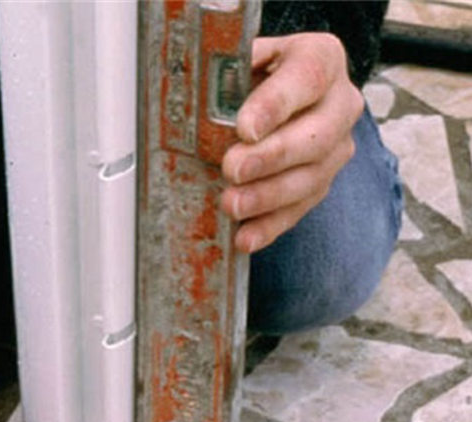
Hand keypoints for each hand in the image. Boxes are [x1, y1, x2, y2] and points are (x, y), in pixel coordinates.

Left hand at [221, 33, 364, 252]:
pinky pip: (298, 210)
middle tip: (233, 169)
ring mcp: (336, 150)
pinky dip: (269, 227)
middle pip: (316, 135)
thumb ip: (230, 71)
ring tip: (232, 205)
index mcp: (321, 60)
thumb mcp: (242, 60)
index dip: (275, 105)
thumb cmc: (253, 77)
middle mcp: (340, 105)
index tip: (244, 128)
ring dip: (268, 197)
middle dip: (271, 157)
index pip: (306, 78)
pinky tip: (244, 238)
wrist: (272, 101)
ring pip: (310, 179)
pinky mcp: (321, 185)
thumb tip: (205, 94)